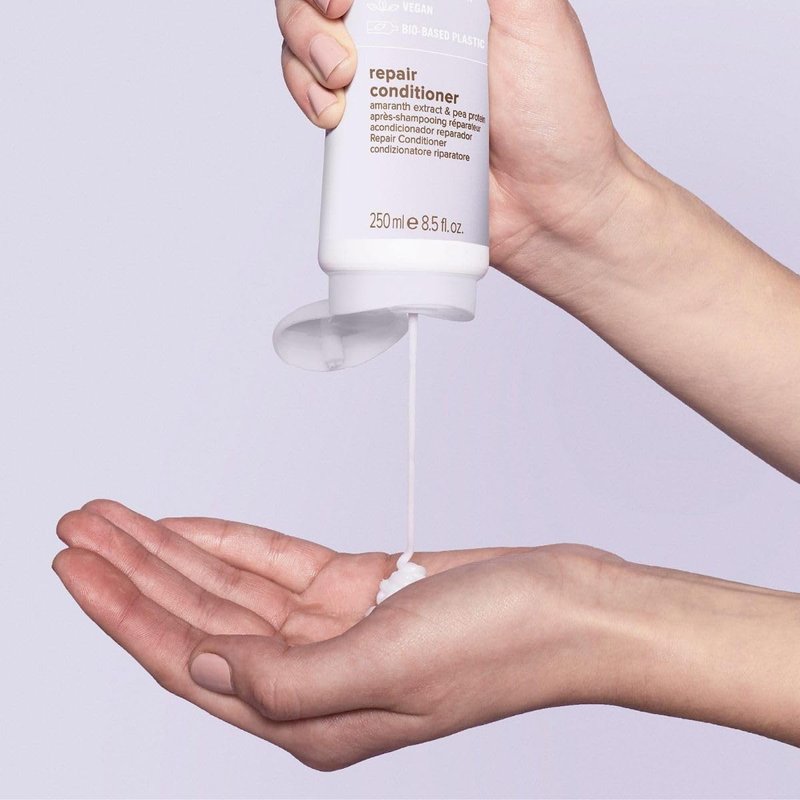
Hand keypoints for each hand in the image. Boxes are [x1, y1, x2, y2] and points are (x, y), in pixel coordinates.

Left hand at [53, 500, 624, 768]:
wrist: (572, 608)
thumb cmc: (503, 643)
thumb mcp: (389, 666)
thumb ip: (285, 677)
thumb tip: (204, 663)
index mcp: (310, 717)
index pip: (188, 661)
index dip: (124, 612)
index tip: (78, 563)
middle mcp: (311, 679)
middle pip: (197, 619)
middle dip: (134, 570)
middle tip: (82, 525)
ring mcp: (334, 632)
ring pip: (230, 589)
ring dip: (172, 551)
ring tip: (118, 518)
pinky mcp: (358, 591)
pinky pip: (277, 566)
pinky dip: (232, 544)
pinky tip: (193, 530)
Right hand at [277, 0, 638, 297]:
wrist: (553, 206)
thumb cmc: (559, 113)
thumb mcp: (535, 14)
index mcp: (440, 1)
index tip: (344, 2)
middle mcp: (405, 35)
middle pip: (320, 5)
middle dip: (307, 19)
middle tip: (343, 55)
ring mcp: (386, 88)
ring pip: (307, 51)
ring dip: (302, 60)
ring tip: (339, 88)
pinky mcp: (374, 141)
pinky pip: (319, 108)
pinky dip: (308, 101)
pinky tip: (332, 116)